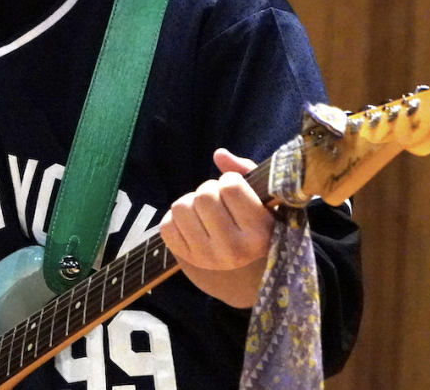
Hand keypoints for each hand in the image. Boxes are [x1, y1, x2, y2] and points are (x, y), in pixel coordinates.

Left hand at [159, 148, 273, 306]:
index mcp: (260, 233)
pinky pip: (166, 225)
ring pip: (181, 206)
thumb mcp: (264, 200)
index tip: (237, 191)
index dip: (231, 181)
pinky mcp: (186, 260)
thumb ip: (245, 172)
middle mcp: (234, 250)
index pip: (230, 186)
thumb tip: (219, 154)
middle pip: (204, 194)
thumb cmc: (257, 227)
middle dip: (210, 190)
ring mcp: (207, 258)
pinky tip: (193, 225)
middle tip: (220, 202)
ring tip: (205, 213)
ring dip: (191, 203)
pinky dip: (176, 220)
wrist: (248, 276)